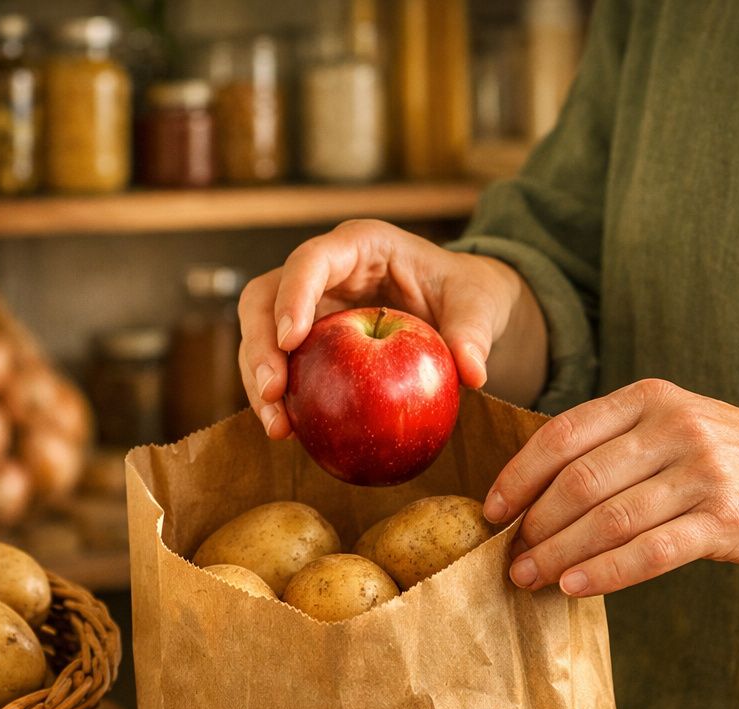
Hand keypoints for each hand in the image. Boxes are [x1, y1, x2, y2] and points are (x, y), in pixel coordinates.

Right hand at [237, 219, 527, 437]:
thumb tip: (473, 372)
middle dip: (259, 344)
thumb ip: (474, 332)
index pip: (311, 261)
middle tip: (272, 392)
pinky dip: (278, 397)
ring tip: (279, 427)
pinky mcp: (308, 342)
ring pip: (260, 333)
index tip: (290, 340)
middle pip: (265, 297)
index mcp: (360, 246)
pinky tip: (291, 433)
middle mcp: (324, 273)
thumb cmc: (466, 293)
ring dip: (258, 378)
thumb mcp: (479, 305)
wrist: (458, 308)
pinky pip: (280, 365)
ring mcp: (310, 307)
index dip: (293, 296)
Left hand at [484, 379, 738, 596]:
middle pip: (579, 482)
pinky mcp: (725, 519)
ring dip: (558, 554)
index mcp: (652, 399)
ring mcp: (703, 473)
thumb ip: (618, 445)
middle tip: (507, 557)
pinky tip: (574, 587)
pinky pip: (650, 552)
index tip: (491, 511)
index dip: (519, 477)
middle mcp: (676, 428)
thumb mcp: (680, 425)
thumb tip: (538, 493)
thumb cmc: (738, 460)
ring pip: (608, 519)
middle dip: (534, 525)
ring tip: (528, 578)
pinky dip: (605, 573)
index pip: (563, 435)